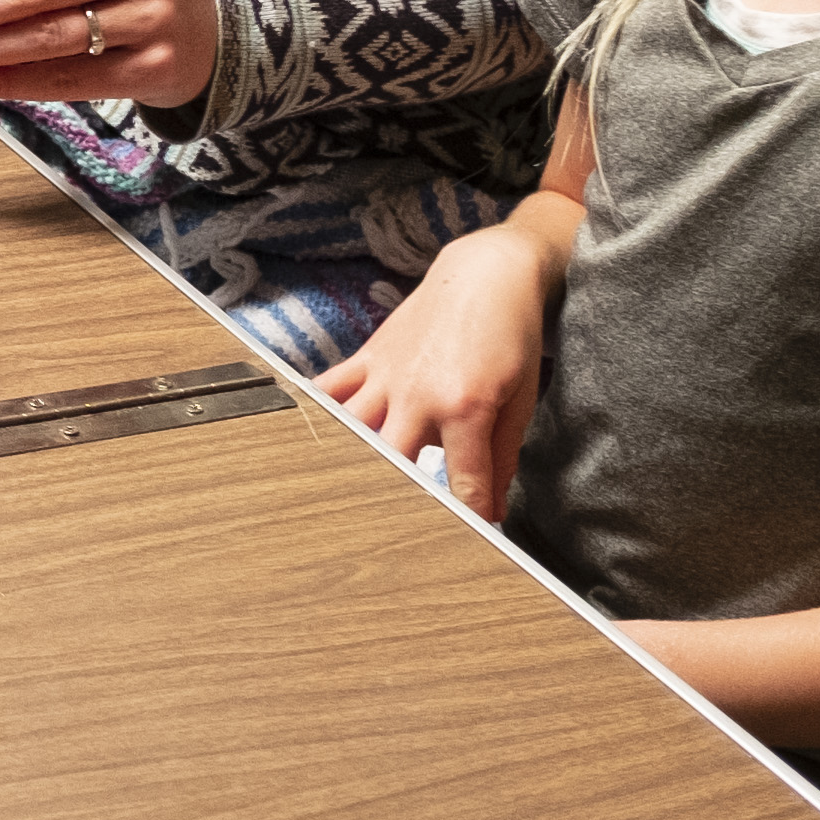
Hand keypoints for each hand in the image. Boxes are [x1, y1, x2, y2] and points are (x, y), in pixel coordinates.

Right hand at [314, 227, 553, 519]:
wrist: (486, 274)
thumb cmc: (511, 334)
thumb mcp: (520, 399)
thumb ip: (502, 457)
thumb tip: (493, 508)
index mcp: (465, 407)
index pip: (462, 483)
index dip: (468, 521)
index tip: (469, 546)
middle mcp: (419, 395)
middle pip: (393, 464)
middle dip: (392, 502)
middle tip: (387, 537)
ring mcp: (387, 376)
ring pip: (352, 430)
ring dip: (345, 464)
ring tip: (331, 501)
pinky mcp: (369, 358)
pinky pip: (331, 388)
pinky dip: (316, 411)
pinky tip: (299, 439)